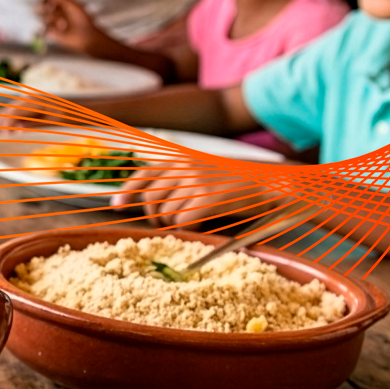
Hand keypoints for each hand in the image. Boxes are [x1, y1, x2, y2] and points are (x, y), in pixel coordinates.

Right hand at [37, 0, 113, 57]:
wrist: (86, 36)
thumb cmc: (82, 19)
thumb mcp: (72, 6)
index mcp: (60, 3)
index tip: (49, 0)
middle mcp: (55, 12)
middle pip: (41, 6)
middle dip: (47, 9)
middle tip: (52, 10)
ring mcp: (52, 22)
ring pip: (43, 18)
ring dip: (53, 20)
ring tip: (63, 24)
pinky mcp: (51, 32)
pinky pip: (44, 29)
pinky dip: (51, 29)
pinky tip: (60, 30)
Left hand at [111, 161, 275, 228]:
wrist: (272, 183)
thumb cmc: (235, 182)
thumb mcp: (202, 171)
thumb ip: (174, 180)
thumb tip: (141, 199)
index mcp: (181, 159)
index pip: (144, 173)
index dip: (127, 190)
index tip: (117, 205)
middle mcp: (184, 168)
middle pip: (150, 199)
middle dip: (155, 216)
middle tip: (169, 222)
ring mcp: (196, 182)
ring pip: (165, 214)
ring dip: (174, 224)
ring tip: (192, 221)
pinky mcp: (209, 199)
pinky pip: (182, 222)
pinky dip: (188, 229)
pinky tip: (201, 224)